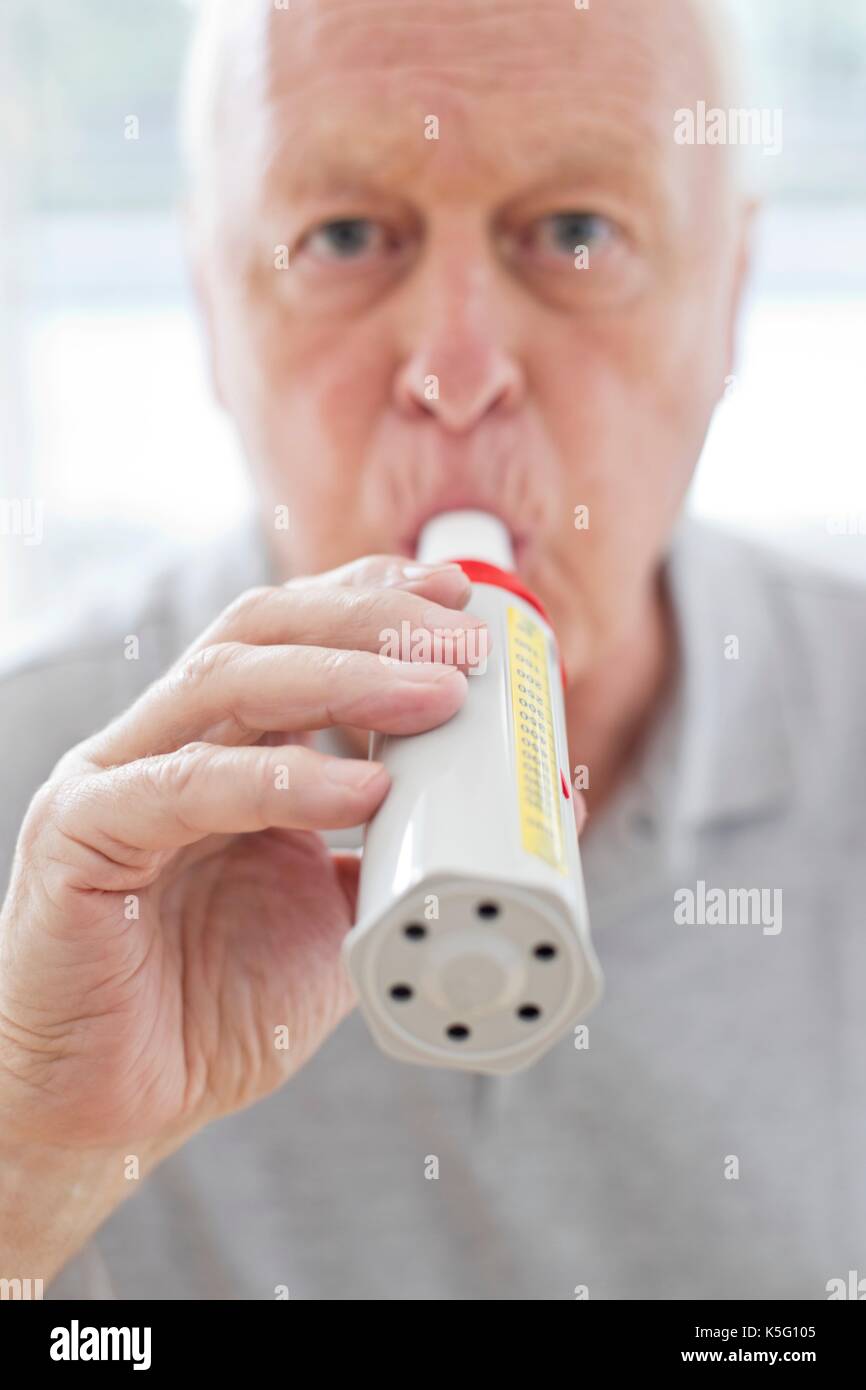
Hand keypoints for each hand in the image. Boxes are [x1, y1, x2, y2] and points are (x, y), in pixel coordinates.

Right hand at [0, 556, 483, 1160]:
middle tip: (463, 641)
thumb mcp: (330, 915)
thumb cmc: (213, 1009)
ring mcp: (113, 780)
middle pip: (262, 632)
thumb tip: (481, 818)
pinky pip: (185, 786)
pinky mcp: (79, 837)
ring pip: (226, 683)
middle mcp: (160, 744)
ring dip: (344, 677)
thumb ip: (385, 854)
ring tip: (437, 695)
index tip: (461, 601)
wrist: (115, 1111)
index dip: (370, 602)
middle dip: (371, 622)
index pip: (288, 634)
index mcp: (213, 746)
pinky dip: (281, 780)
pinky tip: (362, 792)